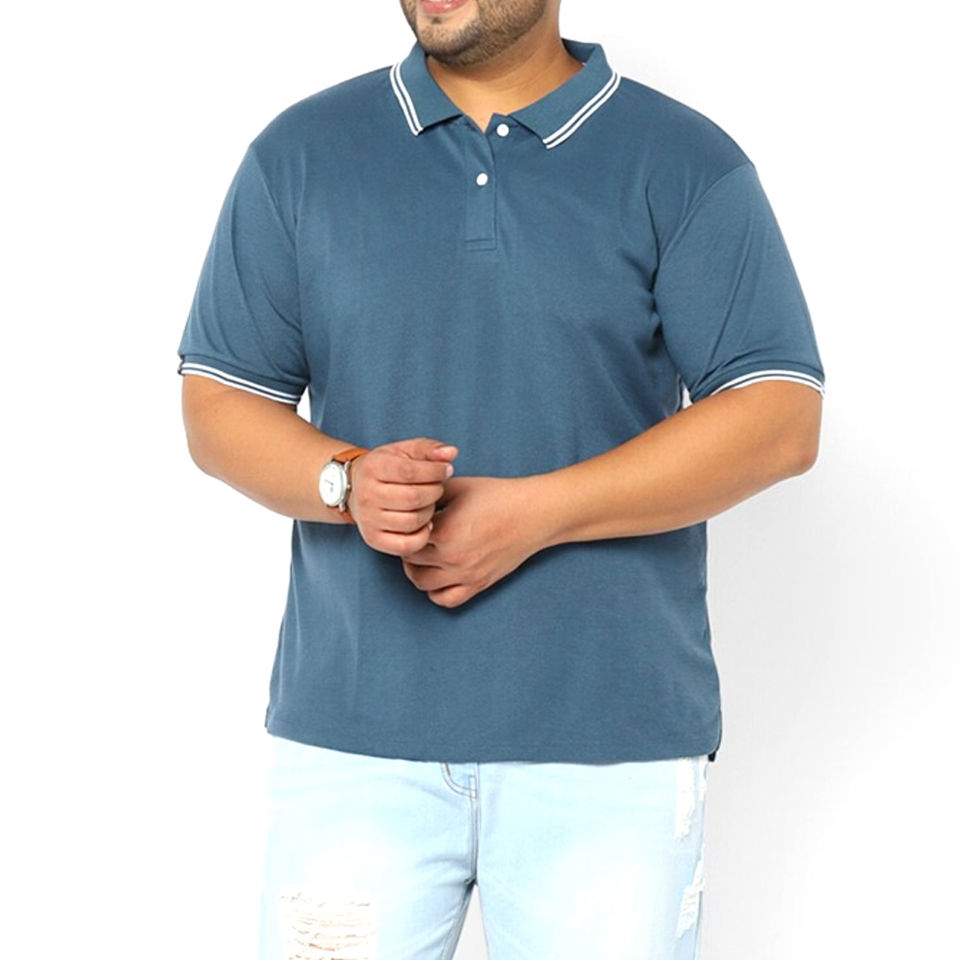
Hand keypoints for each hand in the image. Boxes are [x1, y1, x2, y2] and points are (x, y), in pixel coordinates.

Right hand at [349, 437, 457, 555]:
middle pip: (413, 498)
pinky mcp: (373, 539)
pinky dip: (422, 536)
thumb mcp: (405, 451)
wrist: (356, 488)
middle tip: (437, 487)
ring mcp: (368, 519)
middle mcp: (366, 494)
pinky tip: (425, 523)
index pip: (409, 472)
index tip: (446, 470)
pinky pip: (405, 545)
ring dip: (429, 512)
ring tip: (429, 503)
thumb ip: (429, 449)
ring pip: (412, 521)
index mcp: (373, 468)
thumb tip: (452, 452)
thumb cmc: (388, 467)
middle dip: (434, 492)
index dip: (435, 471)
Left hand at [400, 474, 545, 607]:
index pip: (405, 537)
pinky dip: (436, 592)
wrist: (533, 513)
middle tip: (416, 537)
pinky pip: (446, 600)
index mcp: (444, 531)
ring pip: (422, 584)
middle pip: (409, 561)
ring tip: (424, 556)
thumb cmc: (498, 495)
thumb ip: (428, 495)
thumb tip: (408, 501)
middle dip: (408, 548)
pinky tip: (439, 575)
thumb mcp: (458, 487)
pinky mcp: (478, 584)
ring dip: (417, 571)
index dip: (404, 528)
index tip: (410, 521)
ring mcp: (465, 574)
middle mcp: (451, 557)